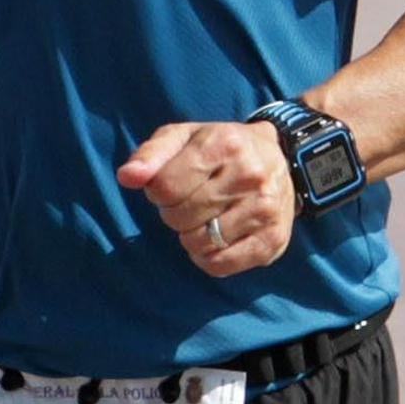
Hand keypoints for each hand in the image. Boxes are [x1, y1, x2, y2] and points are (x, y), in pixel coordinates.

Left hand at [117, 119, 293, 277]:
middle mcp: (250, 176)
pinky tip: (214, 238)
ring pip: (199, 243)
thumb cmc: (220, 148)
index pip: (166, 187)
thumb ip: (151, 155)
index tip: (170, 185)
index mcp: (224, 144)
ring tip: (203, 217)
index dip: (158, 191)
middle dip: (173, 213)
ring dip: (190, 236)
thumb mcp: (184, 137)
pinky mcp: (273, 240)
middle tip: (189, 201)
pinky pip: (220, 265)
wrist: (278, 159)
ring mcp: (265, 210)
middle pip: (181, 217)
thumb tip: (126, 177)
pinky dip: (207, 258)